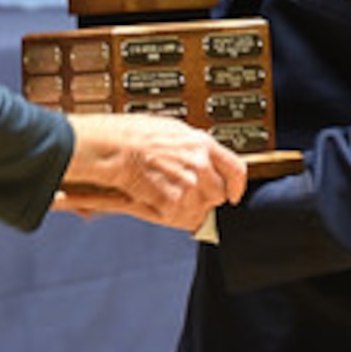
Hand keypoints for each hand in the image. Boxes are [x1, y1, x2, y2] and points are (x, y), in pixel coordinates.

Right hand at [57, 114, 247, 232]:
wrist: (114, 147)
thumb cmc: (134, 135)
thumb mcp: (174, 132)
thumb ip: (194, 150)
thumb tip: (204, 163)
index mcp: (202, 144)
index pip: (236, 170)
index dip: (236, 186)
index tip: (233, 193)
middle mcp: (200, 165)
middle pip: (218, 194)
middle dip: (205, 197)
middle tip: (186, 192)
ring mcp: (187, 185)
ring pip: (200, 210)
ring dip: (188, 208)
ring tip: (167, 194)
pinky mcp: (172, 203)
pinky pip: (181, 219)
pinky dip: (171, 215)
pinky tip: (157, 200)